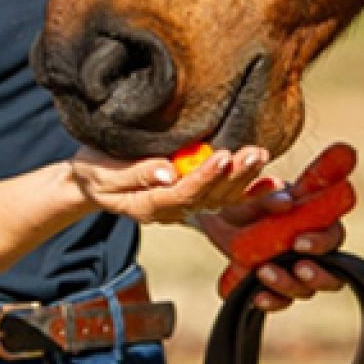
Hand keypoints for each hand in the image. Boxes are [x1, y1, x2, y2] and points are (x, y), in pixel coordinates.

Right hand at [68, 144, 270, 224]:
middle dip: (235, 176)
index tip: (223, 156)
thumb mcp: (104, 172)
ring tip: (263, 157)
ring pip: (222, 198)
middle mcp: (173, 210)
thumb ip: (136, 173)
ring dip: (246, 180)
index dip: (206, 177)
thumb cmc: (94, 172)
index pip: (184, 194)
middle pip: (210, 197)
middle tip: (255, 153)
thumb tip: (168, 172)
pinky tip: (273, 182)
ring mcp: (185, 205)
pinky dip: (251, 191)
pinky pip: (226, 197)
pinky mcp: (194, 194)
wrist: (91, 180)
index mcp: (150, 206)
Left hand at [196, 142, 356, 312]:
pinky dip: (270, 301)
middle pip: (332, 274)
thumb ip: (274, 192)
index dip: (322, 243)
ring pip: (305, 290)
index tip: (300, 242)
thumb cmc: (253, 197)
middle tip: (298, 268)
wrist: (222, 213)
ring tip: (264, 272)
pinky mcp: (275, 287)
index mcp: (317, 222)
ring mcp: (295, 271)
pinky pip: (280, 301)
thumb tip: (286, 201)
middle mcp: (312, 252)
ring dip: (288, 285)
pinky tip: (256, 296)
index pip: (334, 237)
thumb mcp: (260, 190)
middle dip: (317, 276)